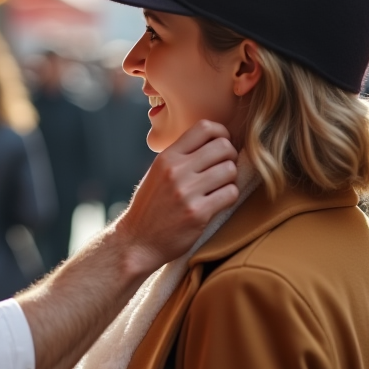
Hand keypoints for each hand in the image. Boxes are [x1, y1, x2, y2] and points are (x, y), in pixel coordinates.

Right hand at [114, 120, 238, 274]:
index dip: (222, 133)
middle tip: (224, 168)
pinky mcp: (198, 213)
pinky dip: (229, 196)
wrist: (137, 241)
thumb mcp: (158, 173)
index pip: (205, 127)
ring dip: (231, 179)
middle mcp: (177, 170)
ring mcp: (187, 191)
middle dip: (230, 156)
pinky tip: (219, 202)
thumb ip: (181, 156)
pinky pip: (230, 194)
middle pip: (223, 146)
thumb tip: (214, 141)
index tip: (223, 145)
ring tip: (220, 187)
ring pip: (230, 170)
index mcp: (167, 157)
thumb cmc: (150, 206)